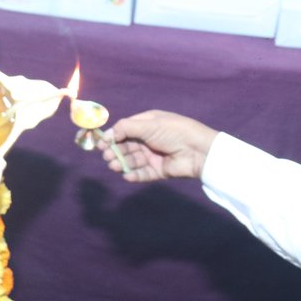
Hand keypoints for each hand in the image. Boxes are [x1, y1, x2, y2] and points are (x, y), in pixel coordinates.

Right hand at [99, 110, 218, 182]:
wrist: (198, 150)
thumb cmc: (174, 131)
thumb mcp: (150, 125)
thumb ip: (127, 128)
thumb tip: (107, 134)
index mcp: (148, 124)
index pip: (125, 130)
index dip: (113, 137)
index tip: (102, 144)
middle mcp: (149, 139)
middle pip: (127, 146)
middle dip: (116, 151)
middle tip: (108, 156)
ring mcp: (153, 156)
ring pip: (133, 161)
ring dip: (122, 163)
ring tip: (115, 165)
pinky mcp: (158, 170)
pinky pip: (143, 174)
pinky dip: (134, 175)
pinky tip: (127, 175)